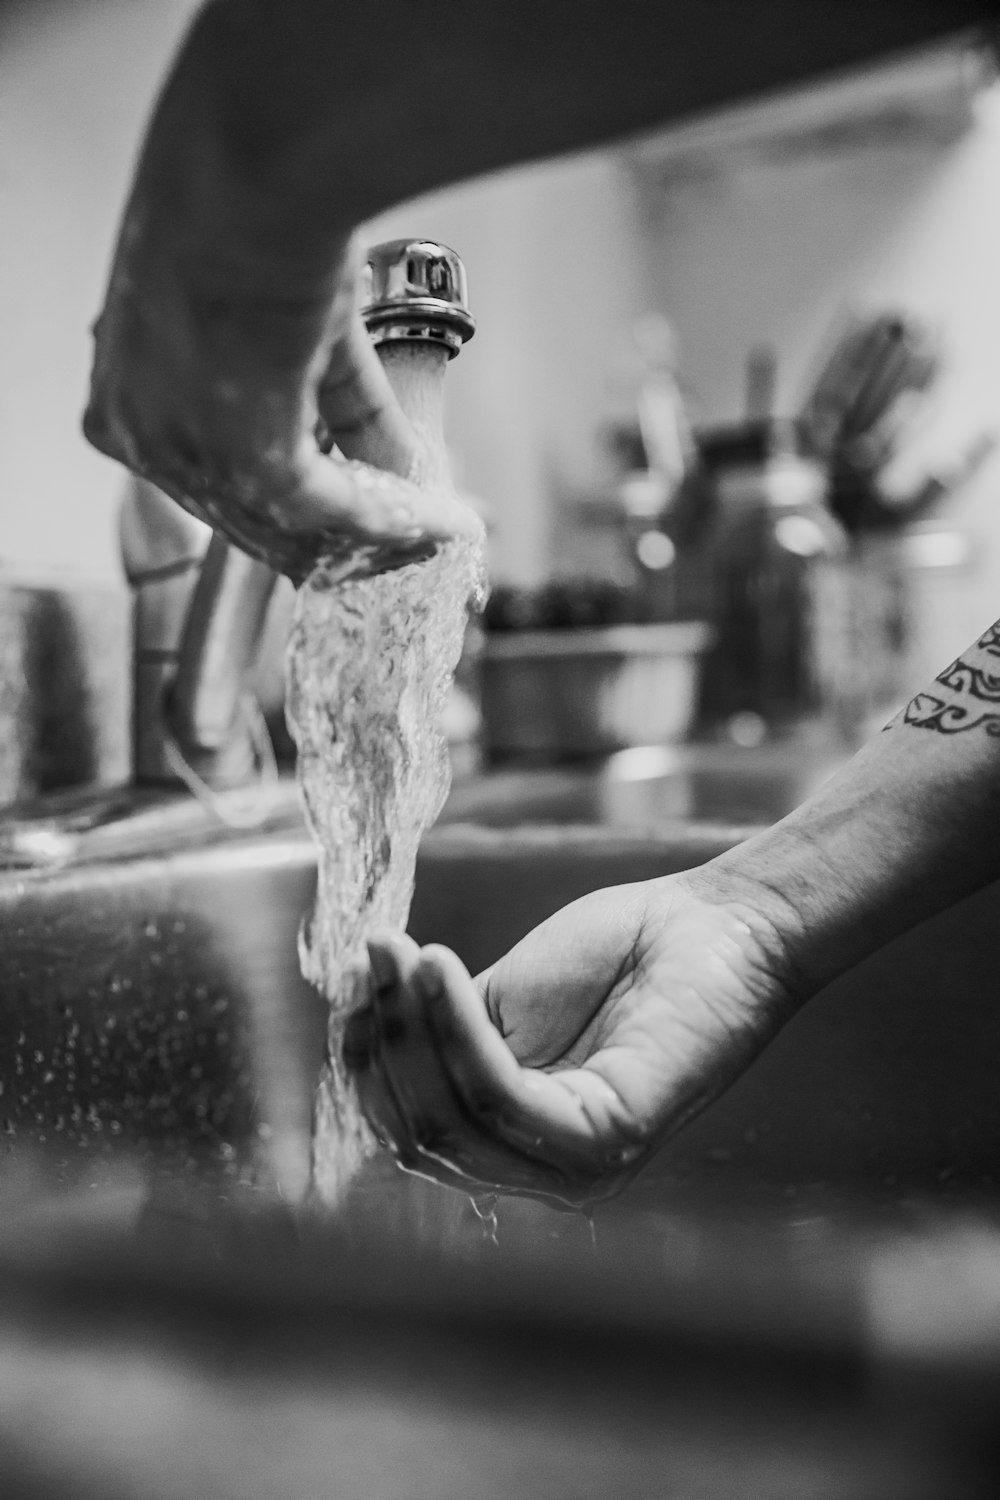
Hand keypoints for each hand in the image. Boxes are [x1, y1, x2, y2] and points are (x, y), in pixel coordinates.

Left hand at [85, 222, 475, 580]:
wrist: (255, 170)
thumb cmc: (259, 216)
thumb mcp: (301, 330)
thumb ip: (347, 412)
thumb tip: (404, 470)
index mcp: (131, 402)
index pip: (219, 491)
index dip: (298, 515)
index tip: (358, 525)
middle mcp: (143, 438)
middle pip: (252, 526)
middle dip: (337, 545)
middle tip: (403, 546)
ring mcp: (187, 452)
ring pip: (292, 529)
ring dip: (374, 538)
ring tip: (432, 532)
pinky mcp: (245, 455)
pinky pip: (331, 511)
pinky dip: (389, 520)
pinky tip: (433, 521)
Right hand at [345, 872, 800, 1203]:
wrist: (710, 926)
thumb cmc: (617, 956)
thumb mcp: (501, 1000)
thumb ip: (438, 1033)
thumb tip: (353, 1030)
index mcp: (510, 1141)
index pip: (407, 1126)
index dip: (368, 1056)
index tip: (356, 974)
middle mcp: (538, 1171)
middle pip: (417, 1132)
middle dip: (382, 1039)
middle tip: (377, 953)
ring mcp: (575, 1168)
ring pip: (450, 1118)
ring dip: (412, 1027)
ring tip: (404, 953)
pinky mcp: (607, 1143)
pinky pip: (501, 1095)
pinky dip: (457, 1029)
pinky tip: (440, 969)